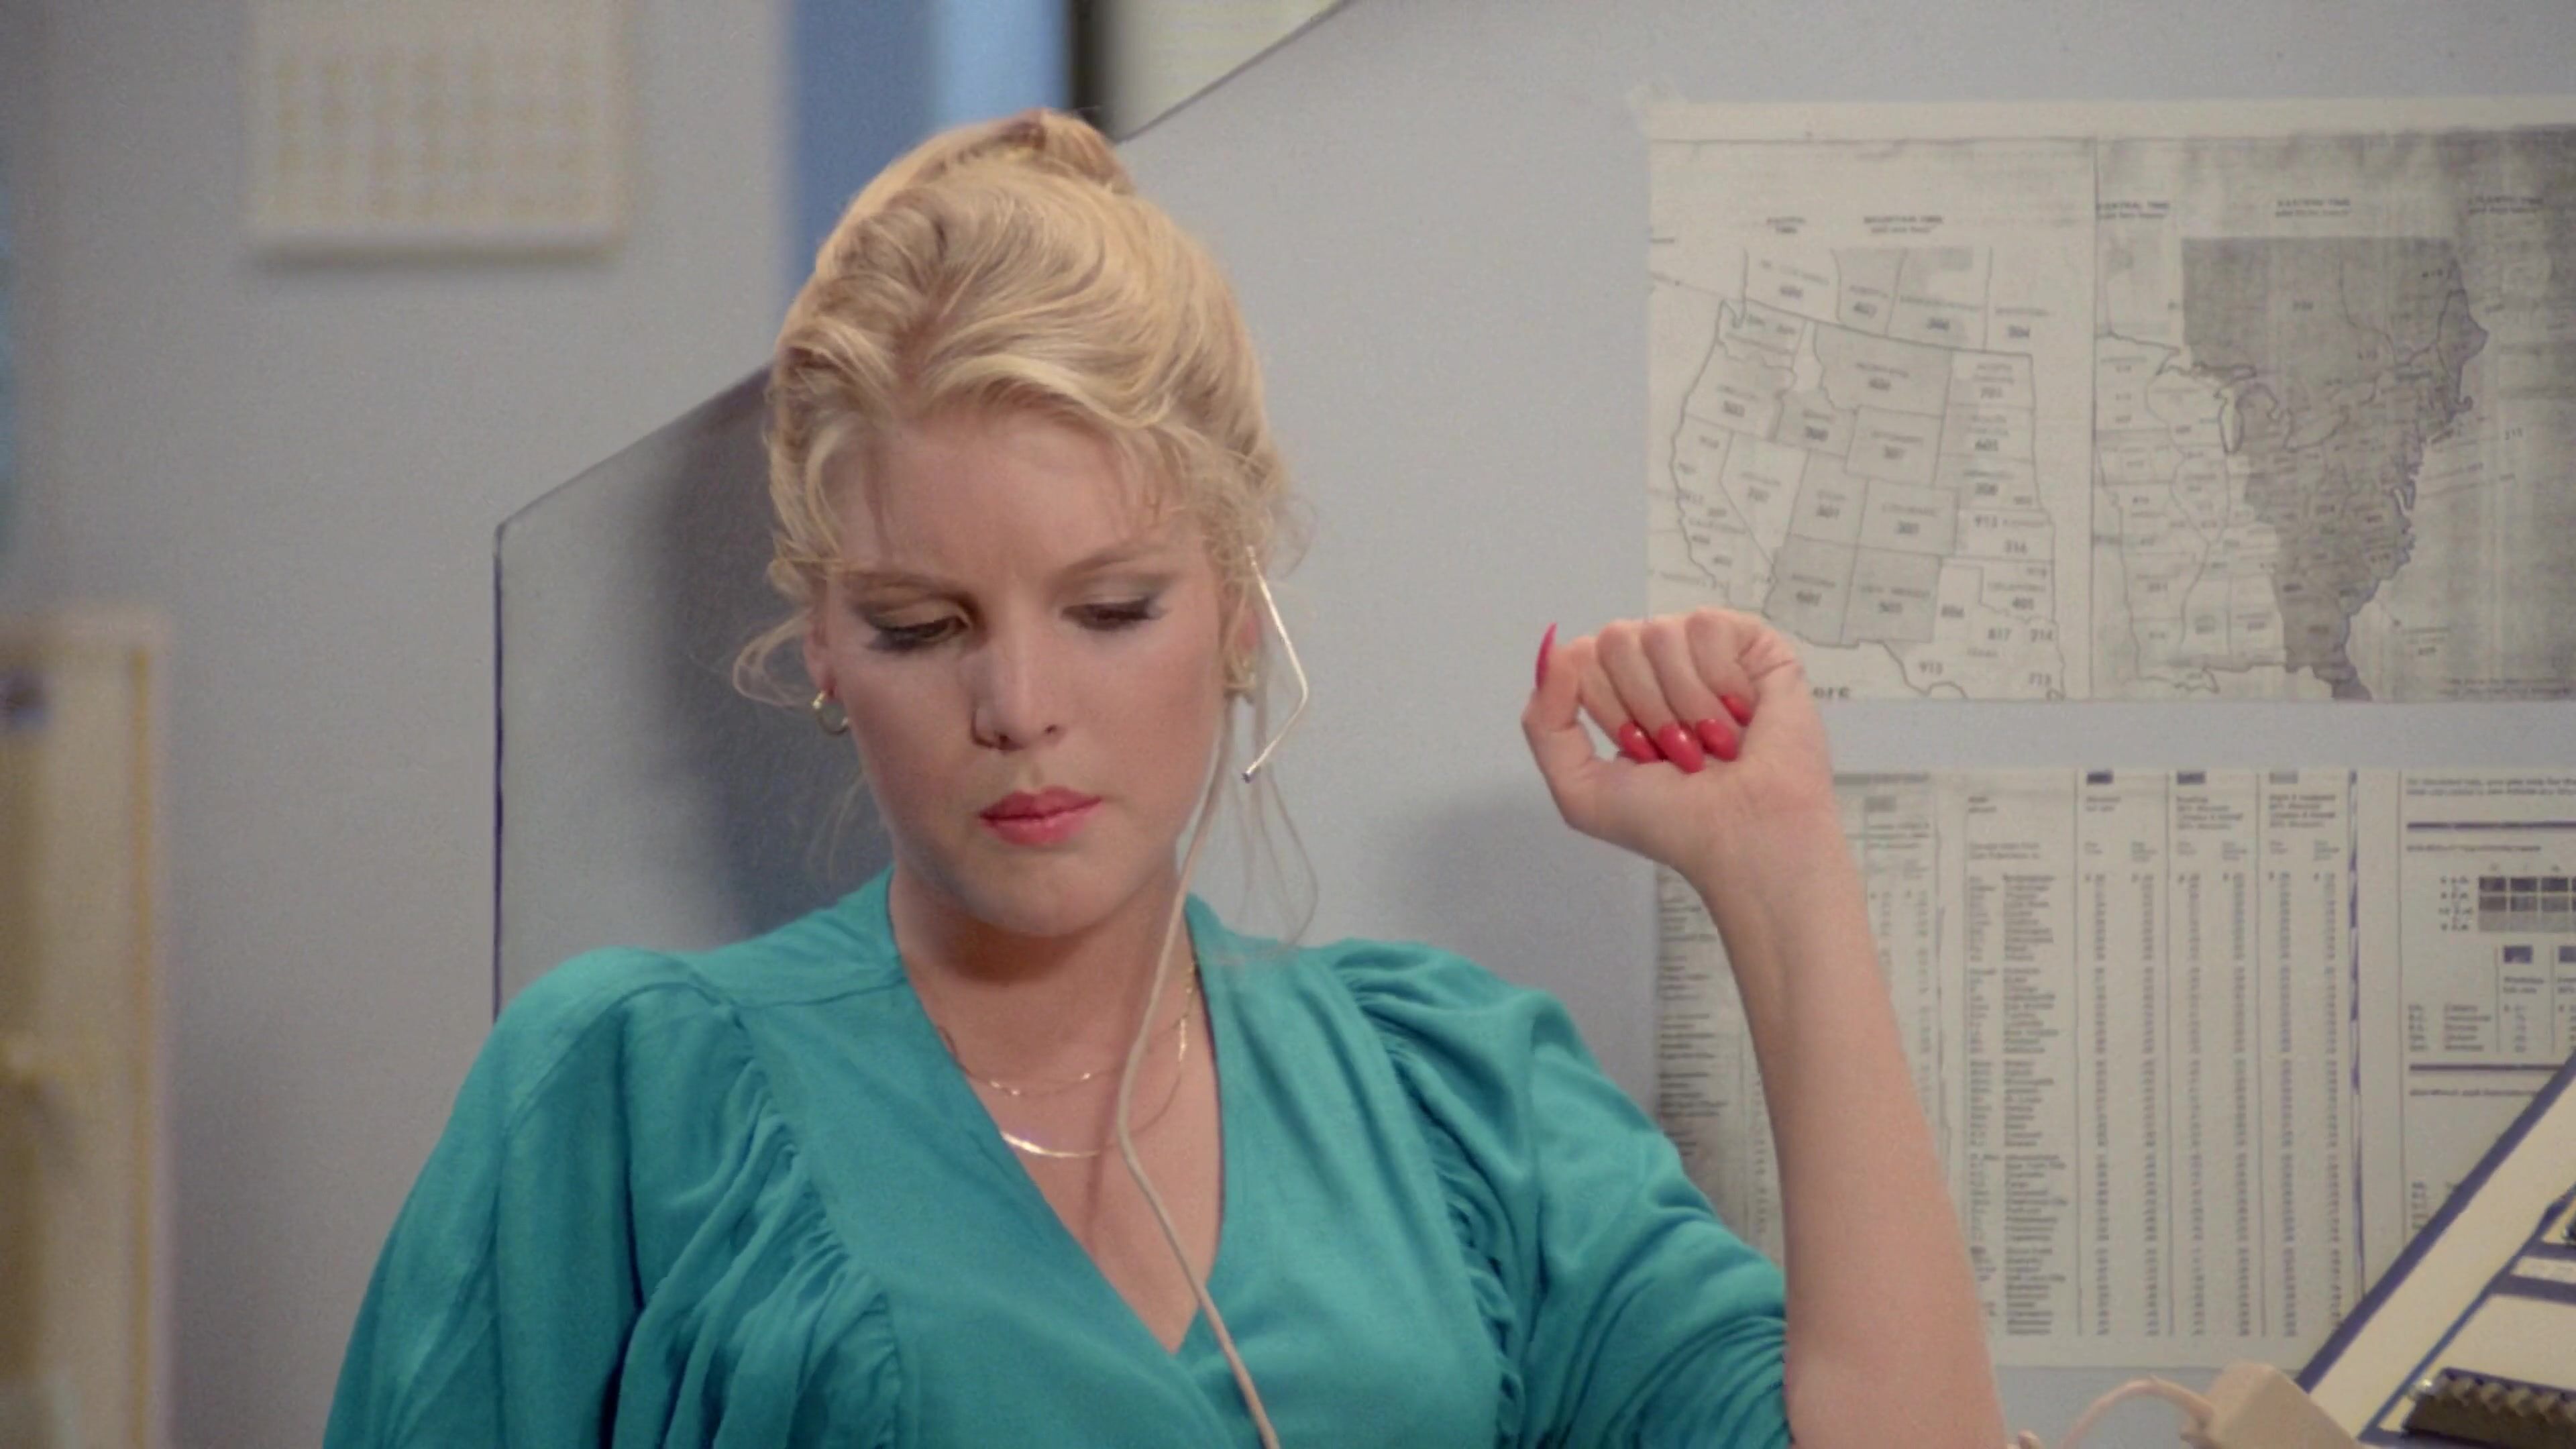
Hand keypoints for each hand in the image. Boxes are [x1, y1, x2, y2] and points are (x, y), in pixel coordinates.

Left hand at [1520, 608, 1837, 887]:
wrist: (1746, 836)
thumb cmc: (1673, 822)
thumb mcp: (1580, 790)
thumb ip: (1543, 723)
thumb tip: (1552, 650)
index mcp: (1619, 693)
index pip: (1581, 658)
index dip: (1608, 709)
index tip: (1643, 756)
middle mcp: (1657, 666)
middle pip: (1616, 639)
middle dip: (1646, 708)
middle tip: (1683, 753)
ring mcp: (1703, 651)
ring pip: (1661, 633)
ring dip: (1687, 704)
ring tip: (1716, 743)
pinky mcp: (1752, 642)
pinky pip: (1708, 625)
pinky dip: (1722, 680)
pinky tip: (1742, 714)